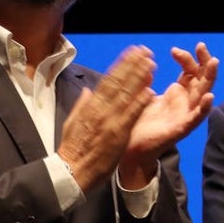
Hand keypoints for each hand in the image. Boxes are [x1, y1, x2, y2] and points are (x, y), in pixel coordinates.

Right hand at [57, 45, 156, 191]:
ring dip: (140, 78)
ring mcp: (110, 121)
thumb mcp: (73, 122)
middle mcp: (101, 109)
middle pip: (119, 82)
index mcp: (91, 106)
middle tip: (146, 51)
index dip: (122, 65)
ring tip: (151, 64)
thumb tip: (88, 90)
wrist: (71, 171)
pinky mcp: (117, 134)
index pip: (108, 80)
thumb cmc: (73, 149)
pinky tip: (150, 91)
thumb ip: (82, 104)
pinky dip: (140, 103)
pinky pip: (131, 116)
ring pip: (126, 94)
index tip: (132, 53)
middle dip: (133, 65)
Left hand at [120, 42, 218, 187]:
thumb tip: (147, 60)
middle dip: (204, 61)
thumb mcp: (143, 94)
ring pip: (204, 94)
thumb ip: (146, 79)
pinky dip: (204, 108)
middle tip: (200, 45)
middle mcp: (185, 102)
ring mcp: (186, 115)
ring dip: (210, 78)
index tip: (174, 50)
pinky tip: (210, 98)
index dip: (186, 58)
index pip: (190, 71)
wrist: (132, 148)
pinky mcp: (182, 128)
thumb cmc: (139, 123)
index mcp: (178, 93)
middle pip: (202, 78)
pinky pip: (197, 118)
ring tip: (214, 62)